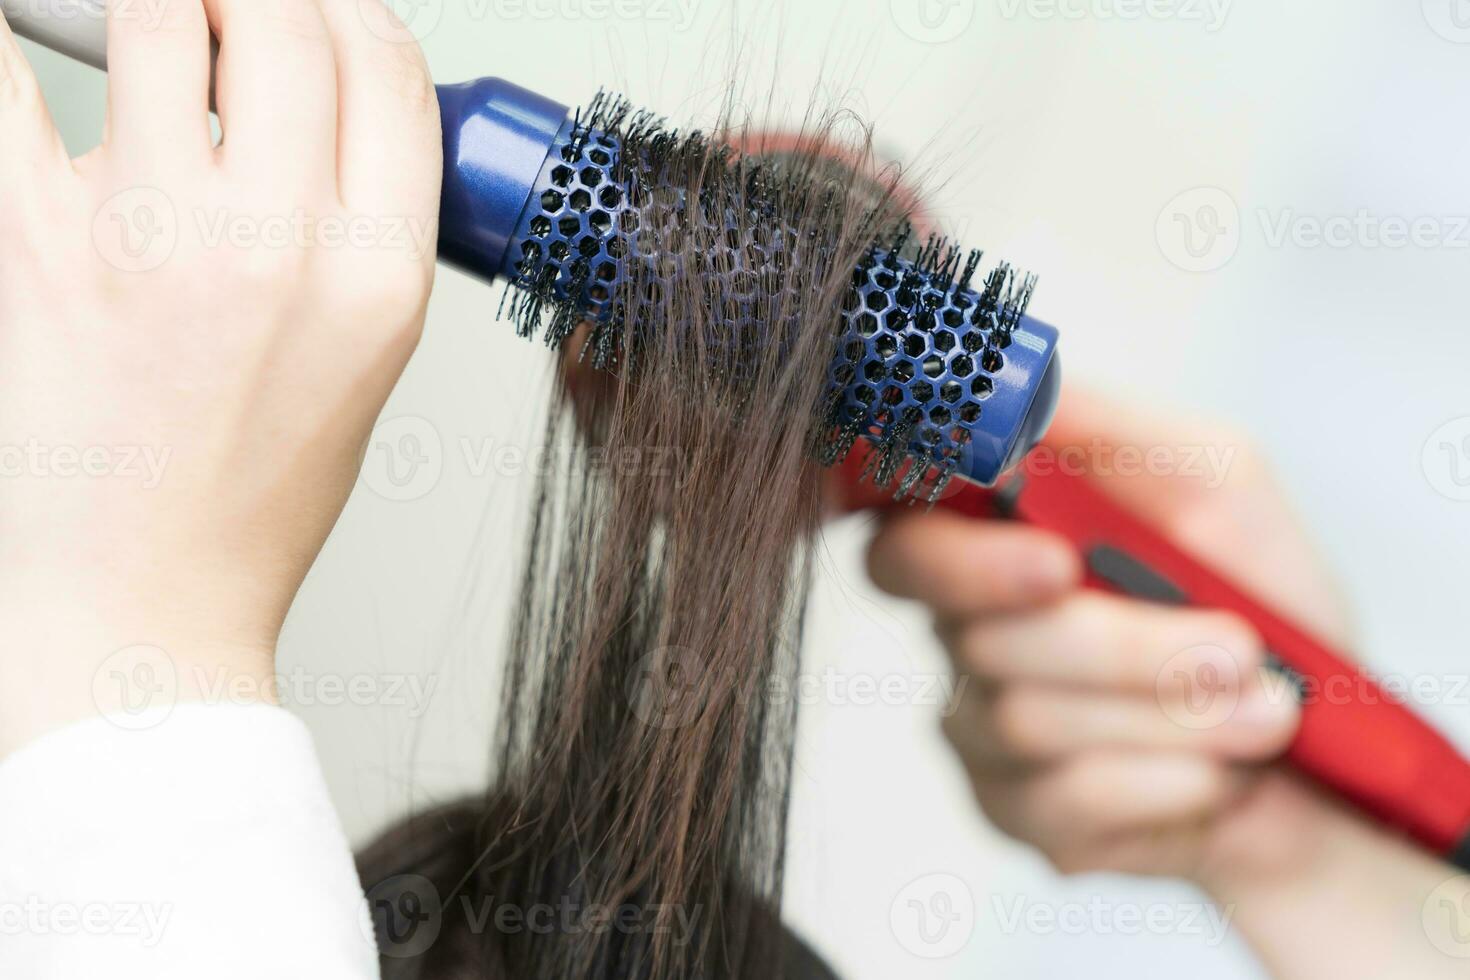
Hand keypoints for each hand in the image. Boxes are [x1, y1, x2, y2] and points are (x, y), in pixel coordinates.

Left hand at [0, 1, 440, 752]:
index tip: (323, 16)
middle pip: (288, 18)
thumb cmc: (254, 496)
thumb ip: (367, 221)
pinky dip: (21, 37)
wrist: (147, 599)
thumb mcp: (369, 357)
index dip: (356, 15)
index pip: (392, 71)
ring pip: (159, 14)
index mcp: (380, 275)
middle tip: (225, 12)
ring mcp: (154, 238)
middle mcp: (282, 246)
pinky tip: (40, 42)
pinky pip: (9, 80)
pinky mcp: (33, 243)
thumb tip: (329, 99)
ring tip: (145, 31)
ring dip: (159, 1)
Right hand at [867, 389, 1469, 976]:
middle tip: (1231, 647)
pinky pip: (1066, 800)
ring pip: (1027, 718)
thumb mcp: (1217, 482)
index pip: (903, 536)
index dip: (954, 553)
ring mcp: (983, 727)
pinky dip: (1168, 782)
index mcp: (995, 540)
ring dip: (1174, 714)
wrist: (1327, 748)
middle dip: (1112, 645)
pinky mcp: (1018, 813)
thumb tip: (1017, 392)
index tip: (1056, 559)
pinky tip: (1219, 774)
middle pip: (971, 634)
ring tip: (1269, 709)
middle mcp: (968, 630)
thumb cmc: (1265, 603)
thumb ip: (1111, 431)